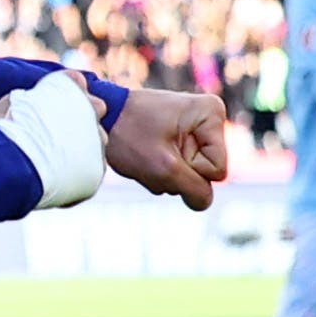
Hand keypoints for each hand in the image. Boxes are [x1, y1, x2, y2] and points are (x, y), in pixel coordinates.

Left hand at [101, 82, 228, 213]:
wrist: (99, 115)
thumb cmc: (127, 133)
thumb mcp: (163, 166)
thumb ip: (192, 189)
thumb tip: (205, 202)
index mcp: (212, 114)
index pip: (217, 170)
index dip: (188, 171)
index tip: (164, 150)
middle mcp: (209, 118)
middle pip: (204, 173)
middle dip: (174, 173)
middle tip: (150, 153)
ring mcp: (194, 128)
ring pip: (189, 173)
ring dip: (163, 173)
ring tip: (145, 151)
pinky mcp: (179, 138)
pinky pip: (177, 168)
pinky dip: (157, 169)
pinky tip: (144, 153)